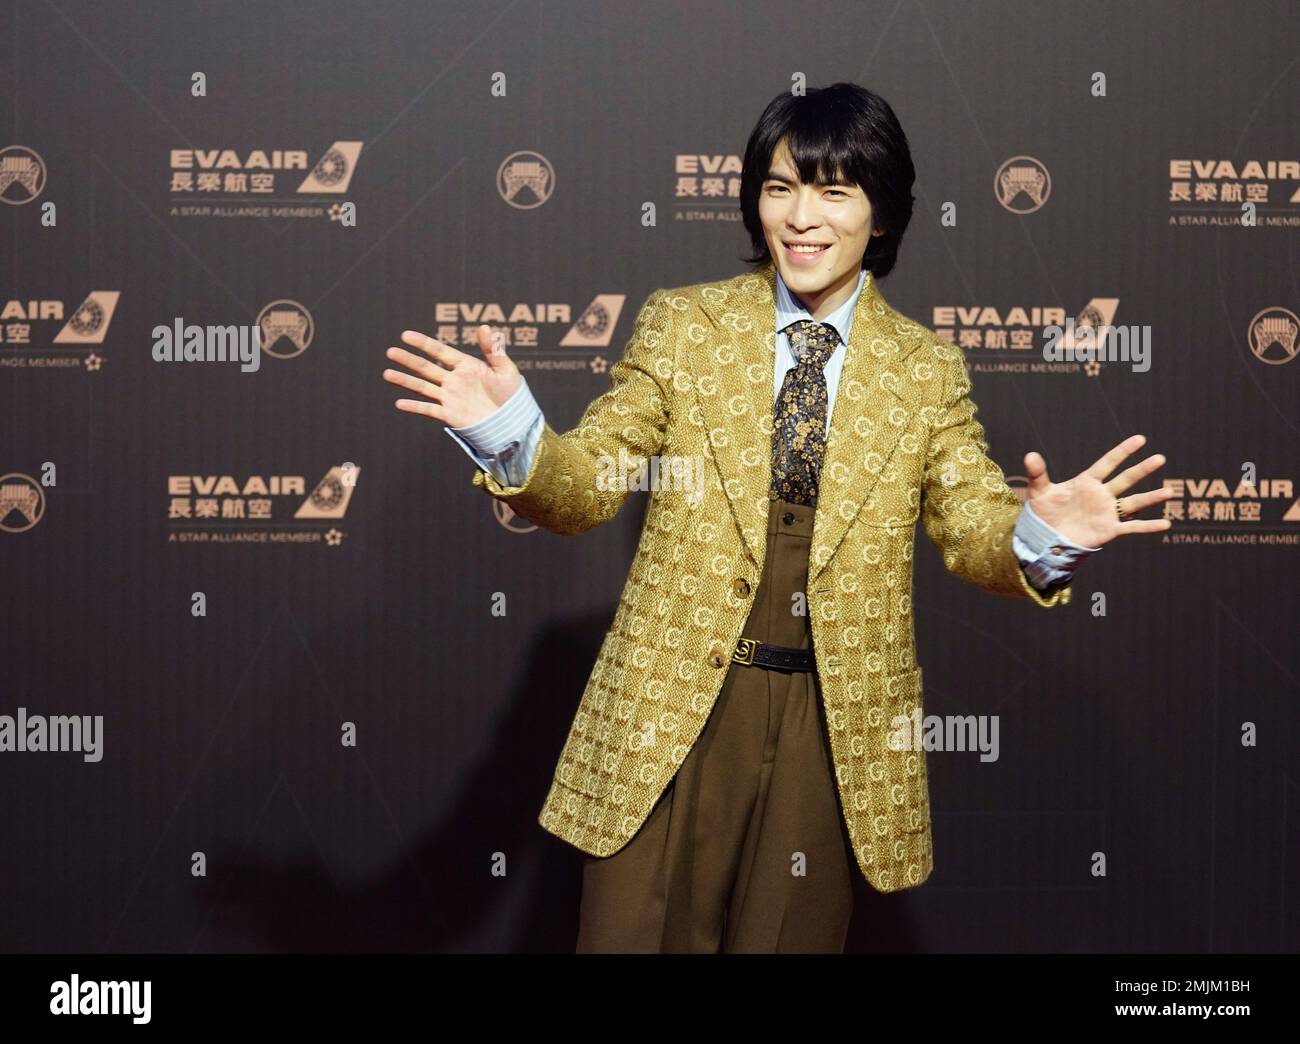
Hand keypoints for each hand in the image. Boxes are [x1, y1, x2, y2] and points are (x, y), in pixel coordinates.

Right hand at [384, 324, 519, 427]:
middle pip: (427, 367)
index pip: (440, 352)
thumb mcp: (505, 369)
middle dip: (409, 360)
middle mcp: (454, 380)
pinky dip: (415, 407)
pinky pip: (430, 410)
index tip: (406, 335)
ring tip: (387, 373)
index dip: (423, 343)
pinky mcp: (451, 415)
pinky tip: (399, 403)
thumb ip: (493, 349)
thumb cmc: (512, 394)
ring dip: (405, 380)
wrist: (514, 421)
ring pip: (423, 387)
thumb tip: (484, 326)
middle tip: (391, 351)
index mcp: (466, 366)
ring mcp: (450, 397)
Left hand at [1023, 434, 1173, 547]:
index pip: (1107, 463)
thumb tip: (1030, 455)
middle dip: (1142, 469)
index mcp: (1087, 482)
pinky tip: (1165, 524)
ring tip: (1169, 492)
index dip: (1123, 452)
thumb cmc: (1043, 513)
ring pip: (1133, 502)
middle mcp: (1101, 495)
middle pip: (1125, 479)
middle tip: (1160, 458)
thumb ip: (1037, 473)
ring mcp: (1107, 512)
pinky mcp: (1109, 529)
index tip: (1140, 439)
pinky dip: (1148, 526)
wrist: (1045, 537)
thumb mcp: (1039, 491)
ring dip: (1151, 497)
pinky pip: (1132, 527)